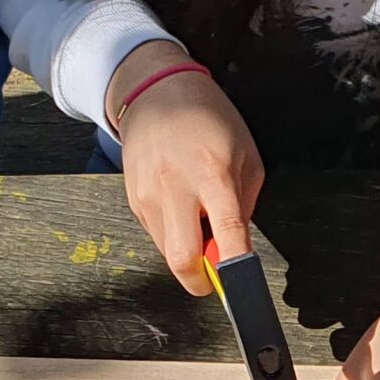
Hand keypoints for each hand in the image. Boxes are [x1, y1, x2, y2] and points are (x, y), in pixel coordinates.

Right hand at [112, 41, 263, 294]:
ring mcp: (148, 195)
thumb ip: (245, 206)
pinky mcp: (133, 201)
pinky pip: (157, 236)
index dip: (235, 270)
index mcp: (213, 173)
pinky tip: (182, 207)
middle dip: (202, 280)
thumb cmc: (208, 119)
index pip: (227, 233)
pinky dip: (175, 235)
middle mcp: (176, 187)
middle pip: (183, 260)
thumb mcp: (246, 155)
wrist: (155, 91)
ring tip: (200, 221)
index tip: (242, 288)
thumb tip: (236, 250)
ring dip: (189, 252)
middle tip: (217, 270)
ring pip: (168, 253)